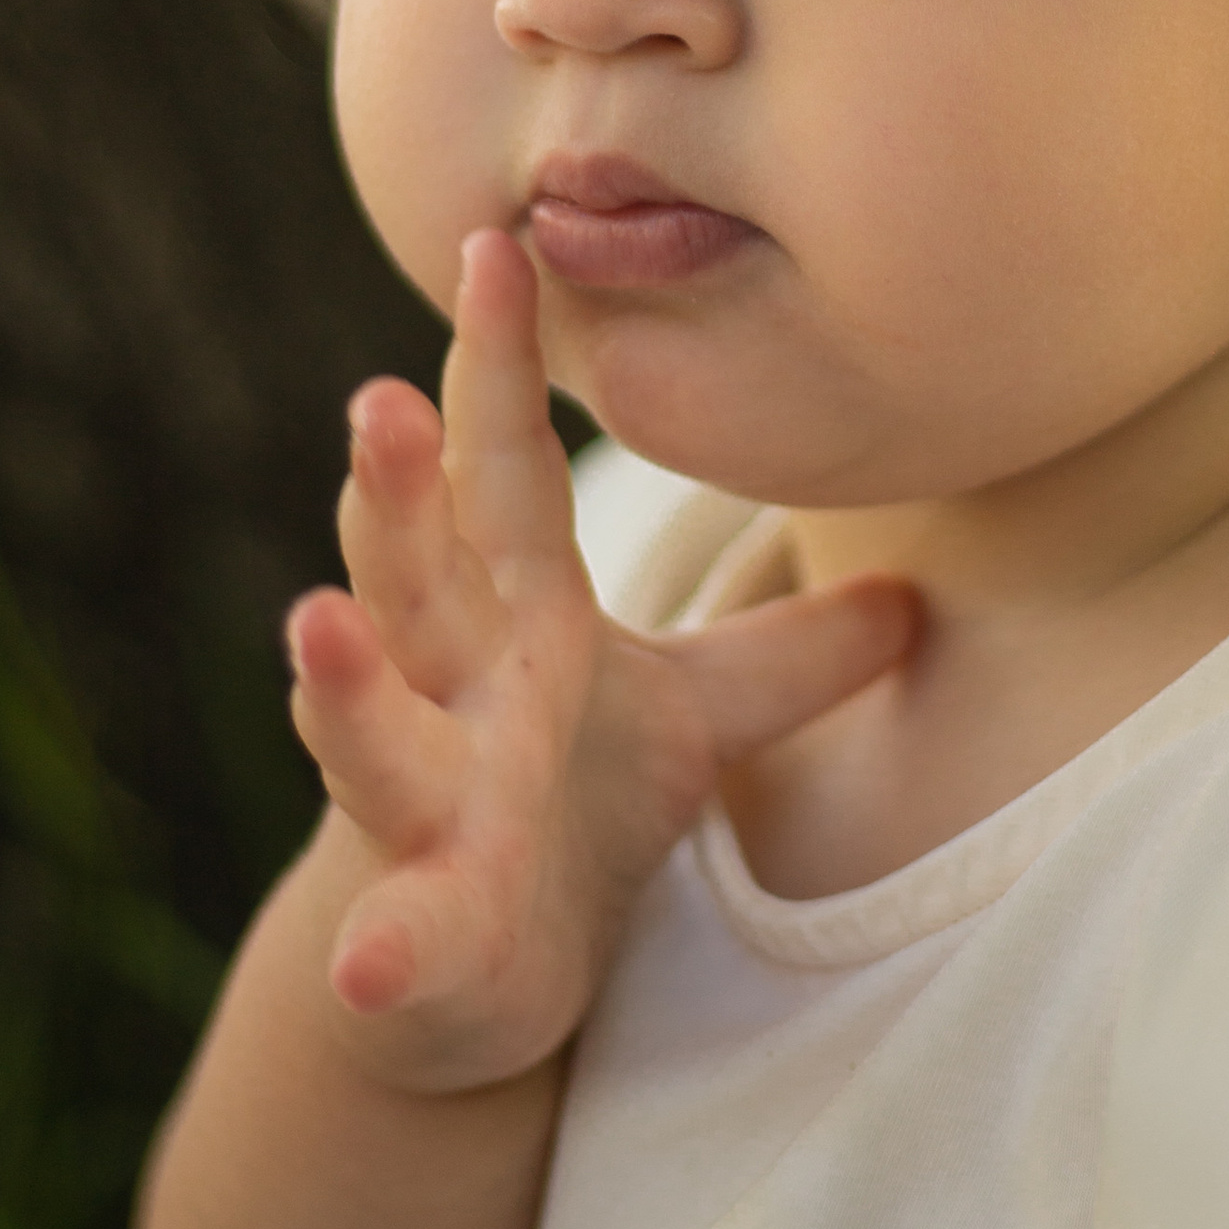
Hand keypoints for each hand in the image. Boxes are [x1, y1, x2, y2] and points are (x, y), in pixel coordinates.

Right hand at [287, 229, 913, 1092]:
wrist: (459, 983)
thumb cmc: (564, 814)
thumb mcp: (694, 722)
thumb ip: (790, 655)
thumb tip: (915, 594)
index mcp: (513, 616)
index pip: (500, 469)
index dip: (497, 364)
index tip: (499, 244)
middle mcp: (448, 691)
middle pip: (413, 573)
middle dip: (392, 494)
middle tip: (376, 401)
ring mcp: (420, 807)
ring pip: (367, 730)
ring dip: (340, 683)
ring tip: (313, 625)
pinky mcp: (416, 934)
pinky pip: (398, 938)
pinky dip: (384, 949)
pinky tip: (374, 957)